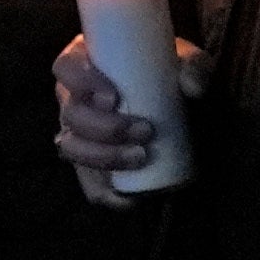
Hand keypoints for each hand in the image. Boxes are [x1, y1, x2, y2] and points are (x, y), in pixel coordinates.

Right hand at [47, 31, 202, 203]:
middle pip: (70, 114)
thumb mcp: (185, 61)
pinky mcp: (90, 162)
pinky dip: (104, 192)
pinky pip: (86, 183)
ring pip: (71, 149)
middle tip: (145, 130)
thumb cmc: (171, 71)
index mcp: (85, 62)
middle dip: (104, 128)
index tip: (113, 97)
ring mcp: (76, 132)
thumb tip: (192, 87)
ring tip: (141, 156)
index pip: (65, 66)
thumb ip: (194, 66)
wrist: (178, 100)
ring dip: (103, 157)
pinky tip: (128, 198)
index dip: (81, 82)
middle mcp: (72, 97)